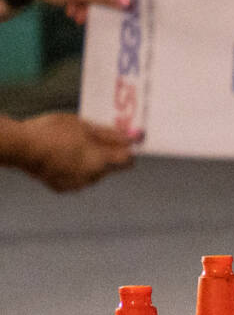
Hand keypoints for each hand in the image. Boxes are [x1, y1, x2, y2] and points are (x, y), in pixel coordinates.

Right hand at [4, 113, 135, 192]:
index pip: (128, 160)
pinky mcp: (62, 188)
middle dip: (107, 155)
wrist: (21, 147)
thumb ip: (109, 134)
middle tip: (93, 140)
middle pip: (111, 167)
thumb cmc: (52, 131)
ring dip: (90, 163)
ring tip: (72, 147)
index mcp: (101, 161)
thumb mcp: (84, 125)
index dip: (127, 149)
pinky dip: (75, 170)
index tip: (122, 140)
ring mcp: (77, 185)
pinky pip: (77, 179)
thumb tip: (131, 138)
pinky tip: (62, 158)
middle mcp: (92, 177)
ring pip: (94, 174)